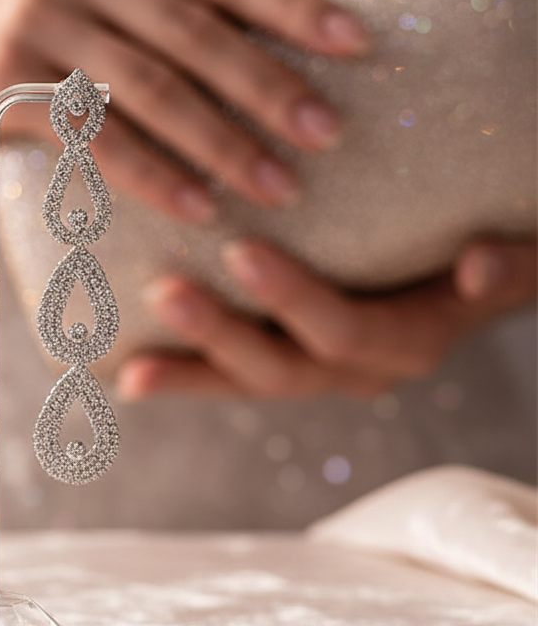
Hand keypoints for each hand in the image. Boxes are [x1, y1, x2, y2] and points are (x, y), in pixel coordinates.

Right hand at [0, 0, 367, 221]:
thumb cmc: (1, 46)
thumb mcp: (72, 3)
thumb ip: (145, 11)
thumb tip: (254, 56)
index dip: (293, 6)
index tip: (358, 44)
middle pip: (195, 31)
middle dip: (271, 87)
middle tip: (330, 135)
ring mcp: (34, 17)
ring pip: (153, 86)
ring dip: (225, 142)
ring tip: (280, 188)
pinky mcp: (2, 79)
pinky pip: (97, 135)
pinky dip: (154, 174)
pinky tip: (198, 206)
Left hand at [117, 238, 537, 399]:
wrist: (478, 269)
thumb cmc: (491, 244)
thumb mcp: (517, 250)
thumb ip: (511, 265)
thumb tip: (480, 267)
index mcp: (406, 341)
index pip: (343, 330)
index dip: (292, 298)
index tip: (241, 253)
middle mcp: (357, 367)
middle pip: (279, 367)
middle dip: (219, 335)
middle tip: (164, 291)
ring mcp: (317, 369)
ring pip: (246, 381)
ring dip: (189, 369)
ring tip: (129, 368)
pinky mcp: (285, 359)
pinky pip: (230, 376)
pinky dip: (182, 378)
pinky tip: (127, 375)